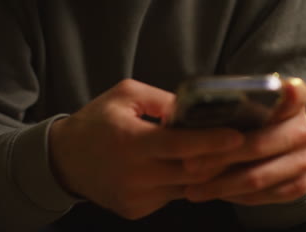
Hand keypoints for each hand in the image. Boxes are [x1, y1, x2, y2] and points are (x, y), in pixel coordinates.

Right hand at [48, 79, 243, 218]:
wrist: (64, 160)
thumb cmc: (96, 122)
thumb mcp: (124, 95)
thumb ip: (161, 99)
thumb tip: (196, 109)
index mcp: (131, 141)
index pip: (180, 145)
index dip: (212, 142)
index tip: (238, 136)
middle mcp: (135, 175)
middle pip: (191, 173)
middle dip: (219, 160)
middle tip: (241, 147)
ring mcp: (136, 197)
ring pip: (186, 188)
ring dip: (205, 173)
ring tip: (219, 156)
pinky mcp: (135, 210)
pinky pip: (171, 197)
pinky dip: (184, 183)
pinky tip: (187, 168)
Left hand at [183, 78, 305, 205]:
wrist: (281, 146)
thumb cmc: (250, 120)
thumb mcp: (244, 105)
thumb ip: (230, 104)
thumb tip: (183, 116)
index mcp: (294, 98)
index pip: (292, 92)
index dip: (284, 92)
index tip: (279, 90)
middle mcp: (305, 128)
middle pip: (259, 143)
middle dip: (219, 157)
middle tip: (188, 165)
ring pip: (256, 176)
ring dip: (219, 184)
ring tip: (190, 188)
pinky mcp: (300, 185)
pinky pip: (260, 195)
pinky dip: (232, 195)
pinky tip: (210, 192)